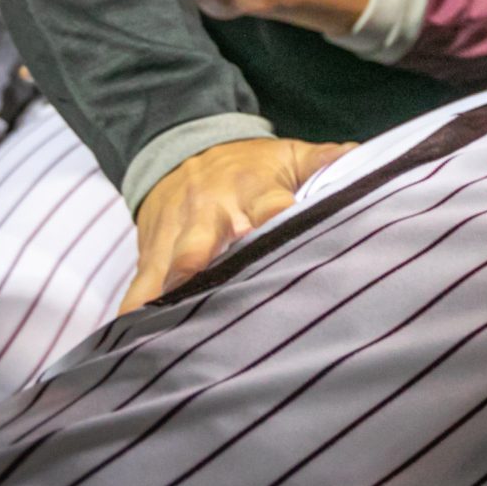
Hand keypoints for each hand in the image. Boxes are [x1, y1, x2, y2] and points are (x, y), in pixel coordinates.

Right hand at [123, 135, 352, 310]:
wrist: (182, 151)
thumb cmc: (251, 165)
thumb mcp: (289, 156)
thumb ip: (323, 162)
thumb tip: (358, 157)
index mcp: (253, 191)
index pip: (267, 206)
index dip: (275, 219)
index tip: (281, 230)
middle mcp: (211, 214)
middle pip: (205, 242)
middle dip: (202, 263)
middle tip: (206, 288)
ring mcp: (177, 236)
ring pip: (168, 267)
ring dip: (168, 294)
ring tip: (165, 327)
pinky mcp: (151, 254)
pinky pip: (139, 284)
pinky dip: (134, 308)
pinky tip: (129, 334)